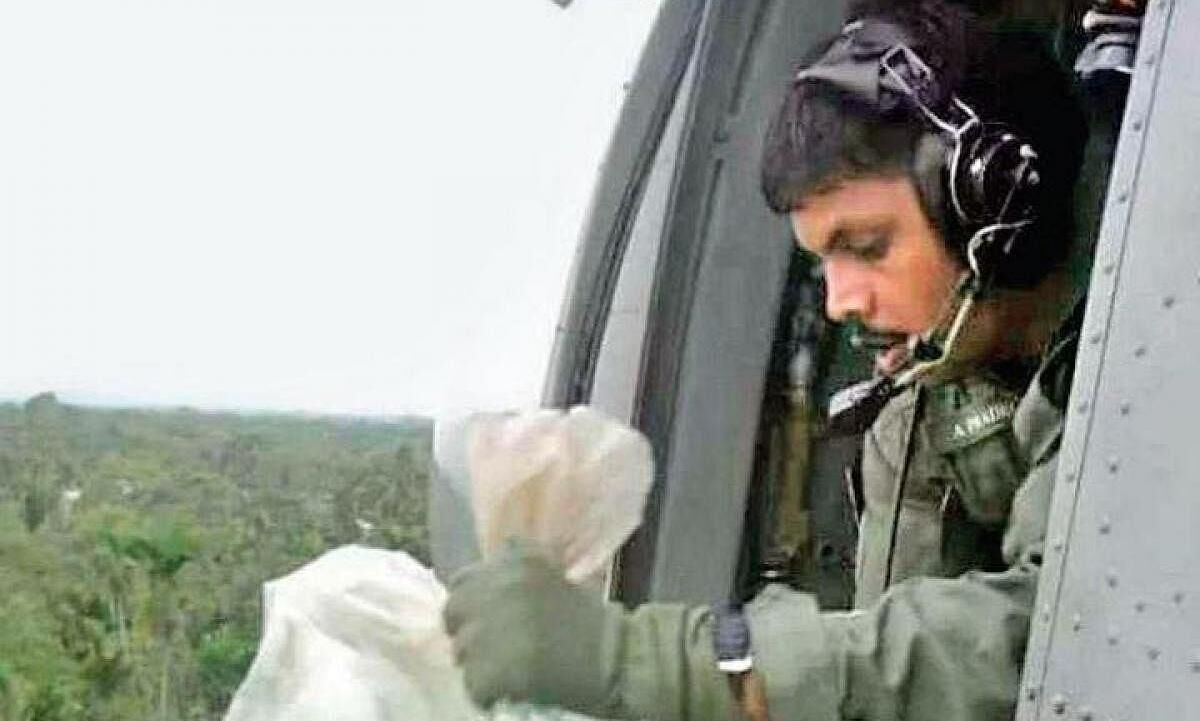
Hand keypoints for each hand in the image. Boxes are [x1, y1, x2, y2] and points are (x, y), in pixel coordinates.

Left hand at [442, 541, 617, 713]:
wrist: (617, 658)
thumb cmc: (586, 619)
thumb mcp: (551, 572)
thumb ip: (515, 563)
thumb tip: (485, 564)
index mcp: (514, 563)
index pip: (461, 580)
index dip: (471, 601)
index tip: (485, 616)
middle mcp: (500, 589)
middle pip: (452, 614)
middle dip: (468, 632)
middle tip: (492, 648)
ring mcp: (496, 630)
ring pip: (461, 653)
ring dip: (479, 664)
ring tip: (507, 669)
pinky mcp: (498, 669)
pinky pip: (473, 685)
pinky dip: (488, 693)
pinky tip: (511, 689)